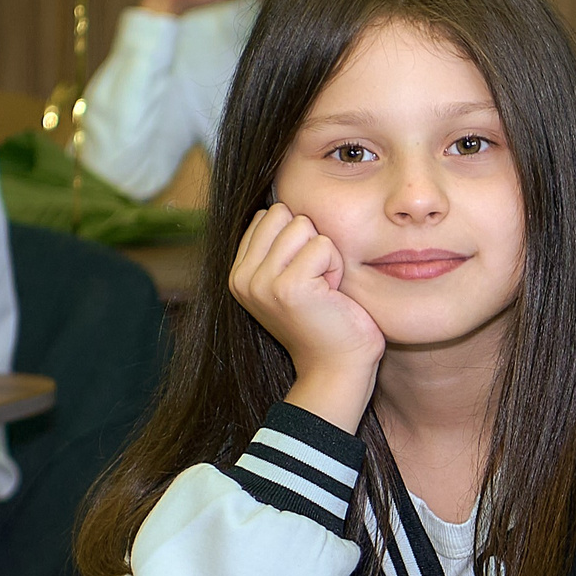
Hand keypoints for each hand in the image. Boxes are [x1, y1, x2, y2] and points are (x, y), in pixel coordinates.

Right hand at [230, 202, 383, 428]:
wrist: (336, 370)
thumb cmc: (325, 323)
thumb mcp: (289, 282)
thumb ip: (277, 248)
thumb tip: (281, 206)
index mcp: (238, 274)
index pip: (268, 215)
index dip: (298, 239)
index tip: (305, 276)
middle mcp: (242, 278)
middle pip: (284, 214)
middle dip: (310, 241)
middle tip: (317, 282)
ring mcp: (262, 282)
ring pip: (304, 226)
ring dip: (325, 255)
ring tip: (324, 290)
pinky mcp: (289, 287)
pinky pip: (324, 246)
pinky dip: (336, 268)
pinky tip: (331, 296)